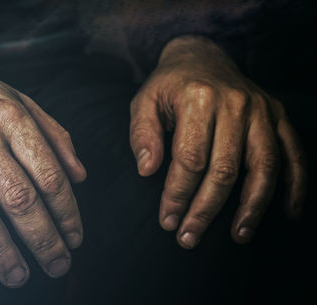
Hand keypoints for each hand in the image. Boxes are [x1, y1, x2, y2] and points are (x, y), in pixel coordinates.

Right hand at [0, 46, 85, 285]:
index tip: (74, 238)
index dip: (66, 212)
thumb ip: (54, 133)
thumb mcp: (16, 100)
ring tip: (17, 276)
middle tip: (57, 266)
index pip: (48, 173)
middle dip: (42, 238)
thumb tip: (81, 174)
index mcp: (9, 116)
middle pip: (17, 196)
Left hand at [129, 36, 306, 248]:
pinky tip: (287, 212)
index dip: (177, 195)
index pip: (189, 159)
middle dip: (205, 209)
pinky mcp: (278, 115)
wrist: (202, 56)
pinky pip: (293, 152)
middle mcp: (235, 103)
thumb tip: (147, 171)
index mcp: (198, 98)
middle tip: (189, 237)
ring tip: (239, 235)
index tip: (167, 220)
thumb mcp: (144, 102)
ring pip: (263, 166)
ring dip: (252, 206)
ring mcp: (262, 110)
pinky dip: (295, 185)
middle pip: (224, 169)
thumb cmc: (169, 85)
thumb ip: (142, 134)